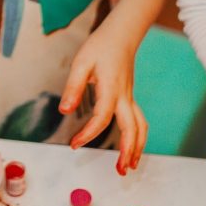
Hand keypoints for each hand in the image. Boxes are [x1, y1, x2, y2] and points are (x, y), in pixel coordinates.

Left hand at [60, 25, 147, 175]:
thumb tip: (64, 111)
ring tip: (129, 166)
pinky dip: (138, 137)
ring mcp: (129, 98)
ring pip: (140, 126)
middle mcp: (124, 96)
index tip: (74, 144)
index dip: (89, 134)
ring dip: (137, 147)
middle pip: (132, 128)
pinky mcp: (130, 98)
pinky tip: (131, 148)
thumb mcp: (81, 62)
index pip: (102, 117)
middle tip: (120, 170)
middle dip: (127, 150)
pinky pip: (139, 121)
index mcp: (110, 88)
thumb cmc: (100, 47)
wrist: (121, 35)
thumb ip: (73, 87)